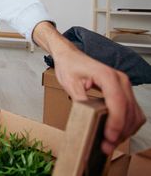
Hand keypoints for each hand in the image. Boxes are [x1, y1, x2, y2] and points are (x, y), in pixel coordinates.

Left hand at [33, 22, 145, 154]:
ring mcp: (124, 85)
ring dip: (126, 130)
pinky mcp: (124, 91)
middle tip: (107, 146)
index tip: (109, 137)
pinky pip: (133, 111)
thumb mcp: (69, 83)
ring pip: (135, 113)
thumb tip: (87, 118)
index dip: (116, 122)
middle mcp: (120, 80)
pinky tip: (117, 132)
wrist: (71, 57)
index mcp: (107, 75)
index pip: (118, 102)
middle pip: (129, 110)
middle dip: (120, 131)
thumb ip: (80, 100)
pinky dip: (128, 124)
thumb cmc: (70, 66)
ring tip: (110, 142)